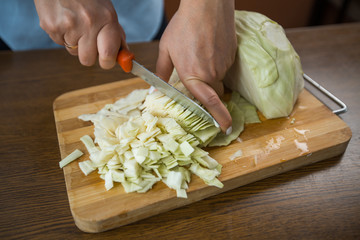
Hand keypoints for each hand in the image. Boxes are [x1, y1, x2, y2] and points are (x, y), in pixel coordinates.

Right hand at [34, 0, 125, 68]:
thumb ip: (116, 35)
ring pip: (74, 52)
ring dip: (76, 43)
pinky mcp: (51, 27)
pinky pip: (60, 43)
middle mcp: (88, 24)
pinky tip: (64, 19)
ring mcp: (68, 26)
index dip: (108, 61)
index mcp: (106, 19)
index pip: (108, 56)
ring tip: (75, 23)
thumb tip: (126, 58)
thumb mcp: (107, 11)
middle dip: (90, 54)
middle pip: (88, 60)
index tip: (108, 59)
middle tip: (90, 40)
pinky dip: (63, 35)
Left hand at [156, 0, 236, 132]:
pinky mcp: (232, 56)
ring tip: (199, 55)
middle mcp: (211, 74)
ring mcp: (223, 65)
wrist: (207, 7)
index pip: (209, 103)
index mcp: (193, 76)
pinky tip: (207, 49)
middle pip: (213, 93)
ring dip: (210, 75)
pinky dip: (216, 63)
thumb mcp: (166, 49)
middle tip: (196, 75)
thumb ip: (162, 72)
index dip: (220, 118)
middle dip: (206, 91)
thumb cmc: (184, 26)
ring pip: (218, 80)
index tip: (226, 128)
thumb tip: (156, 88)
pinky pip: (224, 67)